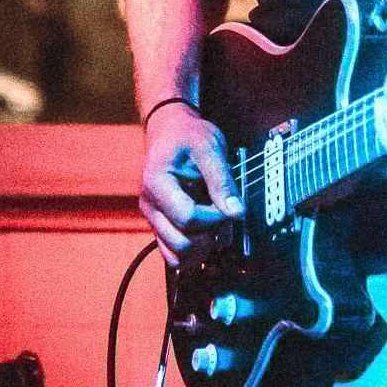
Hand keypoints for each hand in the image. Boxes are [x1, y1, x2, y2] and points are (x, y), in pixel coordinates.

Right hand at [139, 100, 244, 265]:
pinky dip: (193, 252)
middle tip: (224, 215)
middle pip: (181, 242)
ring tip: (217, 226)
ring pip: (176, 255)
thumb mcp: (209, 146)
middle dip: (210, 234)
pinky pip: (173, 254)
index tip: (228, 204)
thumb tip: (236, 212)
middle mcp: (150, 205)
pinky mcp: (160, 225)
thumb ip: (222, 180)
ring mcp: (153, 218)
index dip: (215, 217)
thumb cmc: (187, 135)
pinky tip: (208, 235)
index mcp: (156, 182)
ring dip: (202, 248)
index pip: (187, 217)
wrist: (171, 130)